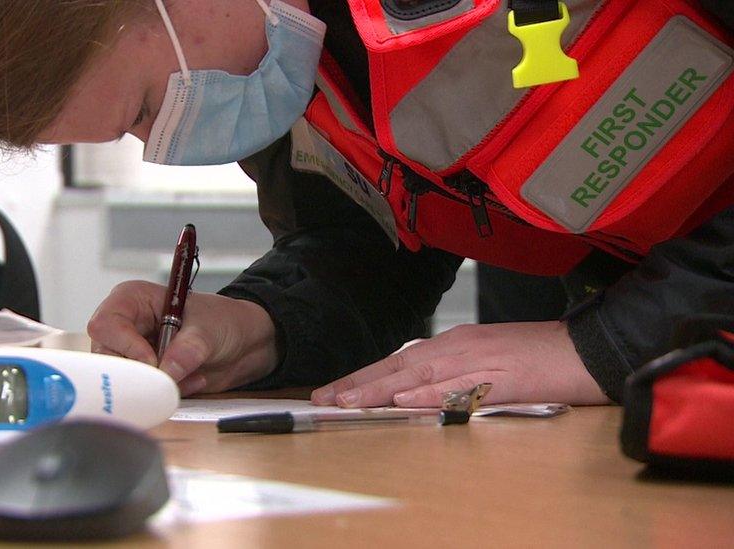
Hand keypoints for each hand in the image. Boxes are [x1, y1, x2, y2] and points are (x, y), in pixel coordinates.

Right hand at [88, 280, 277, 395]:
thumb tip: (167, 369)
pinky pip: (142, 393)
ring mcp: (133, 354)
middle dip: (140, 371)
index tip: (152, 361)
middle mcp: (125, 328)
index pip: (106, 324)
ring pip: (123, 380)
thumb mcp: (209, 329)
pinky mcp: (145, 376)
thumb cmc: (224, 320)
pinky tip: (193, 380)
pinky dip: (168, 393)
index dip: (124, 345)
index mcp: (132, 301)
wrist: (244, 343)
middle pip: (106, 357)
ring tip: (192, 374)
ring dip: (158, 384)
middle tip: (170, 376)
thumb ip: (188, 349)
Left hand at [310, 321, 610, 407]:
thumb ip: (453, 374)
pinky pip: (462, 387)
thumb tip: (417, 390)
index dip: (364, 376)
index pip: (399, 360)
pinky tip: (406, 399)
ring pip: (420, 374)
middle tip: (324, 399)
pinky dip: (432, 393)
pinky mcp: (504, 378)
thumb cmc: (540, 357)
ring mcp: (481, 360)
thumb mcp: (488, 362)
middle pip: (400, 364)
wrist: (590, 349)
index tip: (334, 391)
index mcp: (456, 344)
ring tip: (348, 401)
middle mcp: (460, 347)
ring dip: (381, 387)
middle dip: (358, 383)